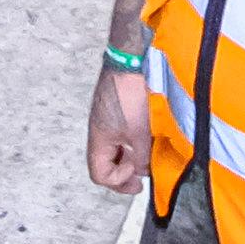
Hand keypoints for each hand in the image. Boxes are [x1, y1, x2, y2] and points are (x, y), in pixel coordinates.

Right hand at [88, 62, 151, 192]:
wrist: (129, 63)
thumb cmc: (130, 95)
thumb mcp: (139, 133)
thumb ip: (141, 158)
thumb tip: (143, 172)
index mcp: (99, 140)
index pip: (99, 174)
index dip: (118, 181)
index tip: (137, 175)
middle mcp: (98, 132)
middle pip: (104, 163)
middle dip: (124, 172)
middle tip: (142, 175)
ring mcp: (106, 120)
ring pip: (113, 149)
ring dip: (128, 156)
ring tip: (146, 154)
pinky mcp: (115, 110)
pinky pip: (119, 135)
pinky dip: (130, 142)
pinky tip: (145, 137)